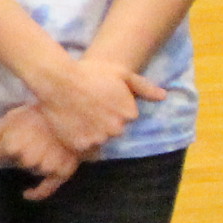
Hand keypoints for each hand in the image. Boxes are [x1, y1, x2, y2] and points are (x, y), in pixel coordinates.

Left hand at [0, 102, 82, 198]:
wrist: (75, 113)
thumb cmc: (40, 112)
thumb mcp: (11, 115)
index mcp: (11, 145)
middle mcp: (25, 160)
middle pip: (14, 162)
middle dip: (17, 154)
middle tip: (27, 140)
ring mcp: (43, 168)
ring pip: (30, 170)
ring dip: (30, 163)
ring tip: (40, 147)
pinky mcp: (60, 173)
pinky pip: (45, 190)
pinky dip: (35, 194)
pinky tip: (26, 194)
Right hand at [28, 50, 160, 156]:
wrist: (59, 81)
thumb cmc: (91, 73)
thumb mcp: (121, 74)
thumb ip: (143, 87)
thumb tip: (163, 97)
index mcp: (129, 114)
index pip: (126, 119)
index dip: (113, 110)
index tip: (102, 101)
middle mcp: (117, 129)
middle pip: (113, 131)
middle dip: (104, 123)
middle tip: (89, 109)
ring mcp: (99, 139)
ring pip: (98, 141)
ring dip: (92, 133)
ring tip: (79, 116)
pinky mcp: (81, 146)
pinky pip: (83, 148)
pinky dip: (79, 140)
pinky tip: (72, 125)